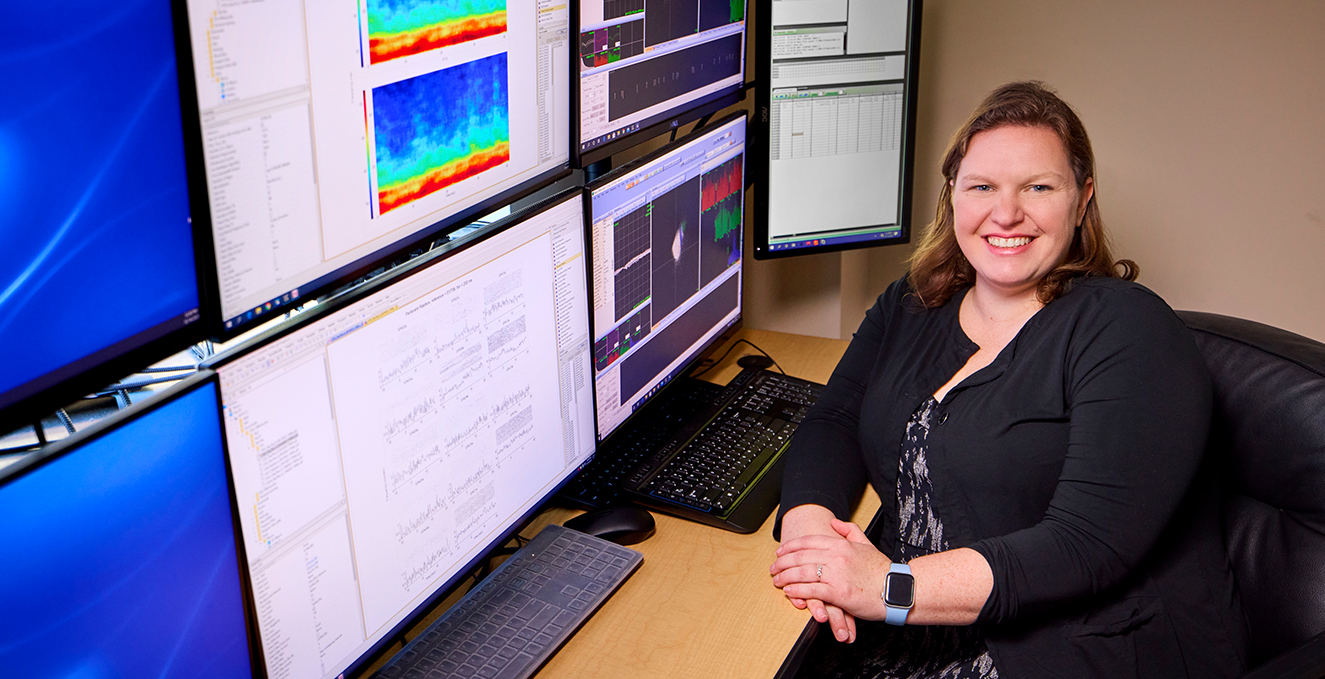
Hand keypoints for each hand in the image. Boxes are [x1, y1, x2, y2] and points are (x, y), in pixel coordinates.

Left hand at [771, 519, 891, 621]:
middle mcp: (837, 557)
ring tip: (777, 580)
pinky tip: (789, 591)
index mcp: (841, 544)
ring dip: (786, 576)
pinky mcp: (839, 593)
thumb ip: (850, 531)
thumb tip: (835, 523)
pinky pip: (812, 589)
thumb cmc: (882, 571)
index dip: (791, 546)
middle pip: (801, 556)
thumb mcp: (866, 544)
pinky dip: (797, 590)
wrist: (897, 590)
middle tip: (773, 567)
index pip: (809, 541)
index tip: (780, 551)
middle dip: (783, 562)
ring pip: (803, 572)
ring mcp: (837, 574)